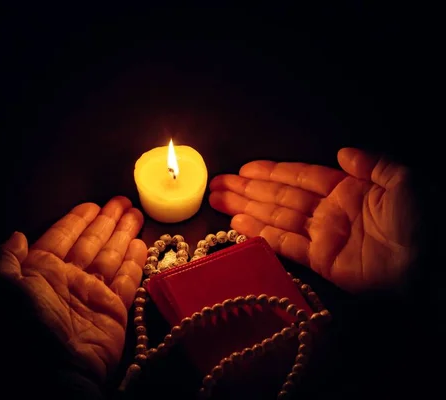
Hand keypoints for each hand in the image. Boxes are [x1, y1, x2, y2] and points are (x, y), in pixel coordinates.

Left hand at [0, 196, 146, 381]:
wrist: (57, 371)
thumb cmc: (31, 325)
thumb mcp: (5, 289)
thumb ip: (7, 260)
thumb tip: (16, 235)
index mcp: (42, 271)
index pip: (63, 236)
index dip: (78, 219)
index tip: (94, 204)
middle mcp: (69, 278)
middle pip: (91, 241)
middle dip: (107, 220)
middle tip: (123, 200)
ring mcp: (93, 293)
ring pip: (111, 255)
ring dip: (123, 233)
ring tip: (136, 213)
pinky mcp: (114, 308)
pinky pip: (127, 278)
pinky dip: (135, 261)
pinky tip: (141, 243)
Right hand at [209, 148, 417, 292]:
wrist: (432, 267)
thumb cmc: (420, 221)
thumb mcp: (402, 180)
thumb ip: (371, 164)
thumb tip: (342, 152)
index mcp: (346, 189)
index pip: (299, 177)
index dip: (270, 172)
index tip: (243, 169)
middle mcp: (328, 210)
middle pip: (279, 196)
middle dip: (247, 189)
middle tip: (217, 184)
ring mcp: (322, 236)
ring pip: (276, 218)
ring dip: (247, 209)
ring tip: (218, 201)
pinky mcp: (320, 260)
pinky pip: (285, 244)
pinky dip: (261, 234)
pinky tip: (239, 225)